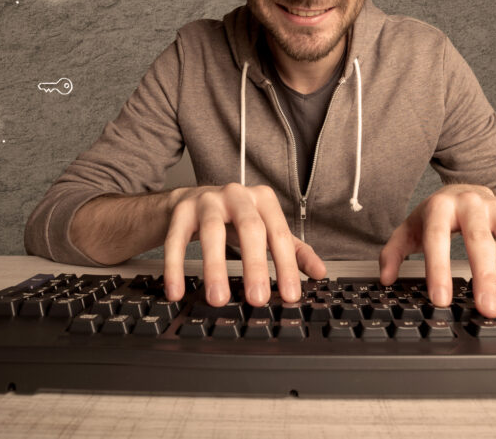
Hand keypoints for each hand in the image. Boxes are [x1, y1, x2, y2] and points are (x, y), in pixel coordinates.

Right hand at [163, 182, 326, 306]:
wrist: (192, 199)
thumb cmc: (235, 218)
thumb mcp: (266, 229)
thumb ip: (293, 250)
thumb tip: (319, 273)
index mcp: (263, 200)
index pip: (279, 235)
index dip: (286, 266)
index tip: (289, 295)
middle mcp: (237, 195)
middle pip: (249, 228)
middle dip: (254, 265)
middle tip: (257, 299)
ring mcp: (207, 200)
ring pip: (211, 232)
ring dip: (215, 268)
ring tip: (218, 300)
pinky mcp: (181, 210)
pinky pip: (177, 239)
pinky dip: (175, 266)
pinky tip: (177, 291)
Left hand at [378, 184, 495, 317]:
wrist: (468, 189)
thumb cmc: (438, 215)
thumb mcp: (411, 228)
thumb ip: (394, 252)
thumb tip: (385, 279)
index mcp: (443, 207)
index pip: (438, 238)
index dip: (438, 269)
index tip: (442, 300)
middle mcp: (475, 206)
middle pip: (482, 241)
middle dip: (487, 277)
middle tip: (489, 309)